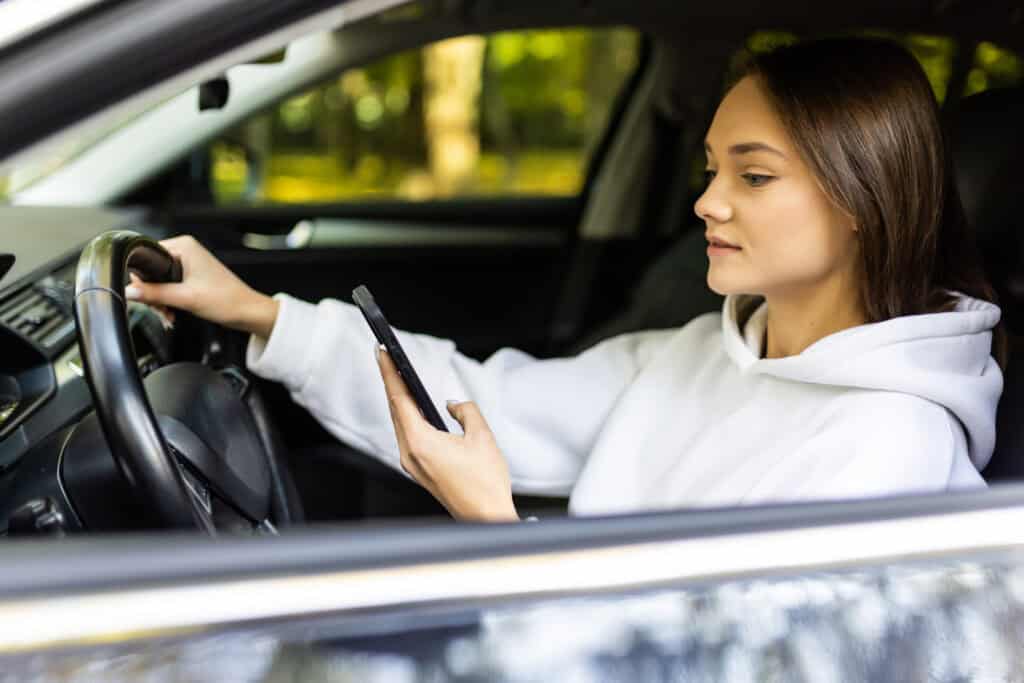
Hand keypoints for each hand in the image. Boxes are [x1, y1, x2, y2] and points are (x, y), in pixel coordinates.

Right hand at [124, 235, 278, 337]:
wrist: (247, 312)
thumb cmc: (227, 300)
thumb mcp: (185, 298)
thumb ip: (155, 294)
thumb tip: (129, 291)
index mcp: (184, 246)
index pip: (146, 255)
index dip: (140, 277)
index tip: (141, 294)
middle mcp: (185, 250)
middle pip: (151, 270)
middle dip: (152, 294)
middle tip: (159, 309)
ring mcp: (188, 263)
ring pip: (158, 281)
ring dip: (160, 301)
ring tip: (168, 314)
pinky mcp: (191, 276)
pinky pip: (169, 286)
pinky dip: (168, 301)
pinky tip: (172, 313)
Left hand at [376, 346, 518, 521]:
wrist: (486, 518)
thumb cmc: (486, 482)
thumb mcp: (482, 436)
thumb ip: (466, 411)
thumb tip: (453, 404)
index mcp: (420, 443)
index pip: (399, 399)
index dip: (390, 373)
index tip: (381, 352)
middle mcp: (410, 454)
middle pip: (395, 410)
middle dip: (391, 382)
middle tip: (386, 357)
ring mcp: (412, 464)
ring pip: (401, 423)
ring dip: (399, 399)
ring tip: (398, 377)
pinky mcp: (420, 470)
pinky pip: (409, 436)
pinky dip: (408, 417)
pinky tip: (413, 407)